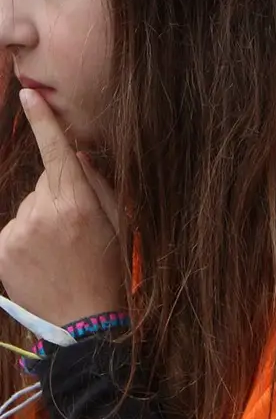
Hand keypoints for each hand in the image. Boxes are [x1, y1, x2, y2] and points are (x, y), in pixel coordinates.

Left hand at [0, 89, 124, 326]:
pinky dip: (25, 239)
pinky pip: (14, 229)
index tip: (29, 95)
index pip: (57, 153)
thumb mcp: (120, 227)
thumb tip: (81, 156)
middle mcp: (42, 213)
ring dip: (41, 219)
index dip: (43, 122)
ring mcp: (18, 232)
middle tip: (78, 230)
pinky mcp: (1, 249)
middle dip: (59, 196)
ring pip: (28, 207)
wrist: (84, 323)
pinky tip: (42, 260)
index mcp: (78, 205)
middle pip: (45, 183)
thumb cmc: (110, 273)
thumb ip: (101, 187)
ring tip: (60, 251)